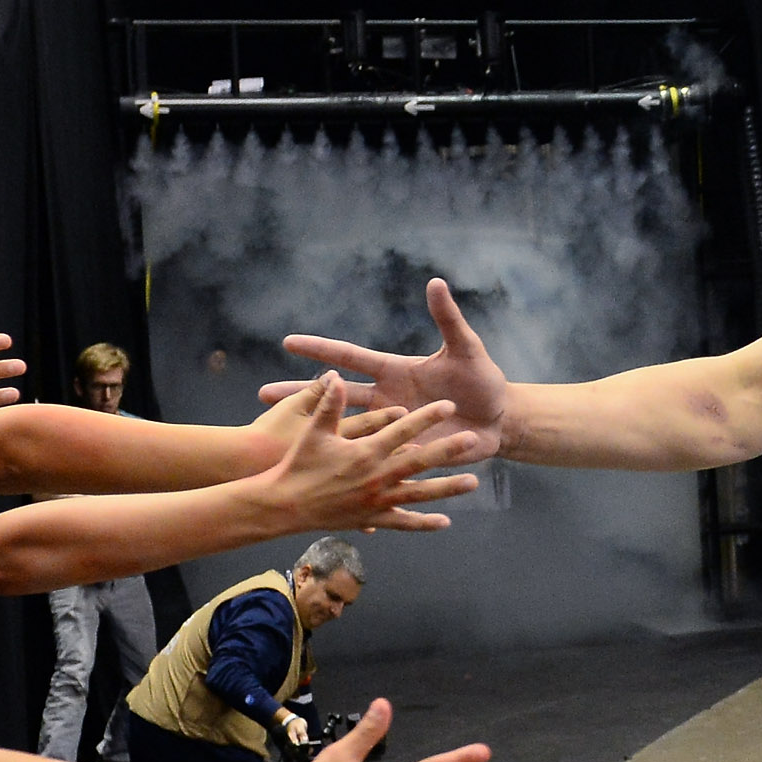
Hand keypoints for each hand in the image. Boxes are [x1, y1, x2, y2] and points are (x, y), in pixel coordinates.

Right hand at [259, 371, 479, 531]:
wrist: (284, 507)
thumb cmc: (296, 465)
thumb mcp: (312, 432)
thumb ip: (327, 404)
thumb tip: (334, 374)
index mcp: (365, 452)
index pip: (402, 430)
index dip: (426, 417)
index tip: (447, 405)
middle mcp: (376, 477)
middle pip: (420, 461)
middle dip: (448, 449)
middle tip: (472, 439)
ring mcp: (377, 501)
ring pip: (420, 494)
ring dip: (447, 488)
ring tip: (473, 483)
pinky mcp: (373, 519)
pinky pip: (403, 522)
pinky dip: (423, 523)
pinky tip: (445, 522)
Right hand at [269, 277, 512, 463]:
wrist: (499, 419)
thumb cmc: (482, 380)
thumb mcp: (465, 350)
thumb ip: (448, 319)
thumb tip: (436, 282)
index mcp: (394, 373)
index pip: (350, 357)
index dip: (321, 349)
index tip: (288, 342)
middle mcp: (386, 401)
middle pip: (335, 398)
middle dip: (298, 396)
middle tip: (261, 397)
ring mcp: (391, 429)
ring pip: (345, 431)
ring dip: (314, 434)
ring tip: (276, 442)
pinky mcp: (404, 454)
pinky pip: (371, 460)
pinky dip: (347, 466)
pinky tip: (318, 479)